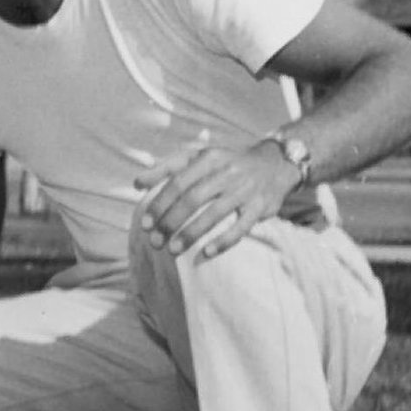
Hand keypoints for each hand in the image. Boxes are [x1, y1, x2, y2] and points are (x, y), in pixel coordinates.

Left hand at [137, 135, 295, 260]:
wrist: (274, 163)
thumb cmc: (226, 163)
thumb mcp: (198, 157)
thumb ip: (167, 168)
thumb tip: (137, 183)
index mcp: (209, 158)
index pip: (178, 182)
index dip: (160, 203)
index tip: (145, 224)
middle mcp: (227, 172)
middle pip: (193, 199)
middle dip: (171, 222)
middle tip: (155, 242)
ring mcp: (244, 190)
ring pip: (214, 214)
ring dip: (191, 234)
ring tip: (173, 251)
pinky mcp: (260, 207)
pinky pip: (240, 227)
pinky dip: (223, 241)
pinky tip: (205, 254)